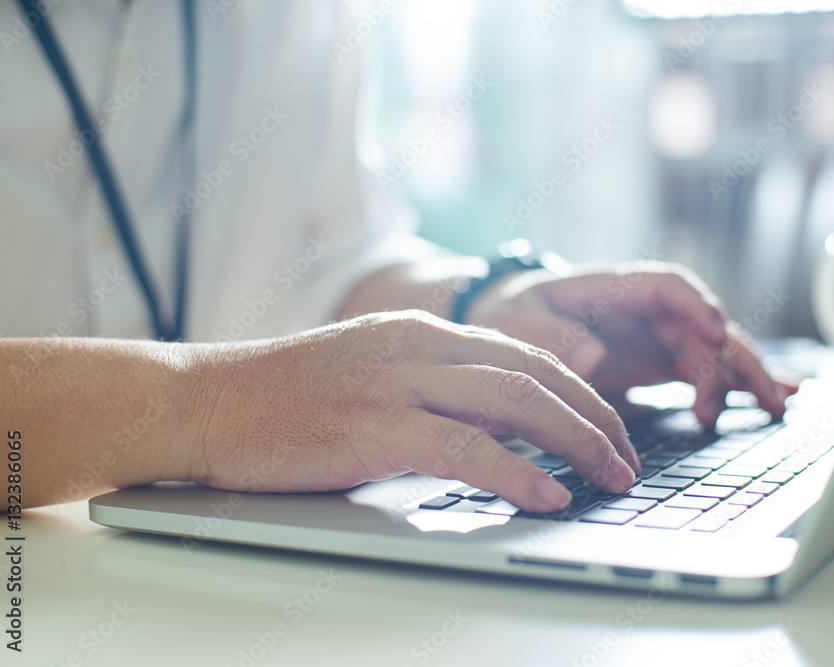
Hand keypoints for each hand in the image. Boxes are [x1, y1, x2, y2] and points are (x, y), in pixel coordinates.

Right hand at [191, 310, 639, 511]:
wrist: (206, 400)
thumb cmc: (284, 396)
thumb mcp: (371, 370)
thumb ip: (434, 383)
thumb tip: (500, 418)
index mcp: (420, 331)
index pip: (524, 354)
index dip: (579, 392)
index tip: (609, 427)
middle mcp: (418, 347)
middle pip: (535, 375)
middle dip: (594, 418)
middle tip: (627, 458)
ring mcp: (396, 383)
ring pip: (515, 403)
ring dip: (575, 443)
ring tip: (610, 477)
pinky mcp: (374, 428)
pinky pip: (465, 449)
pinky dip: (517, 474)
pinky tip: (546, 496)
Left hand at [466, 261, 792, 427]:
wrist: (506, 327)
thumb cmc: (511, 315)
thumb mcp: (515, 321)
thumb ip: (549, 335)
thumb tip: (591, 355)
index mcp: (614, 289)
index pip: (668, 285)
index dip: (696, 305)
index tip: (714, 331)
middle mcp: (644, 312)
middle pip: (701, 326)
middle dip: (727, 360)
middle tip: (731, 403)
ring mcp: (655, 339)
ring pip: (714, 352)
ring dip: (745, 376)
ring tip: (776, 407)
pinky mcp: (656, 365)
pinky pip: (704, 373)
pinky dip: (737, 387)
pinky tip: (773, 401)